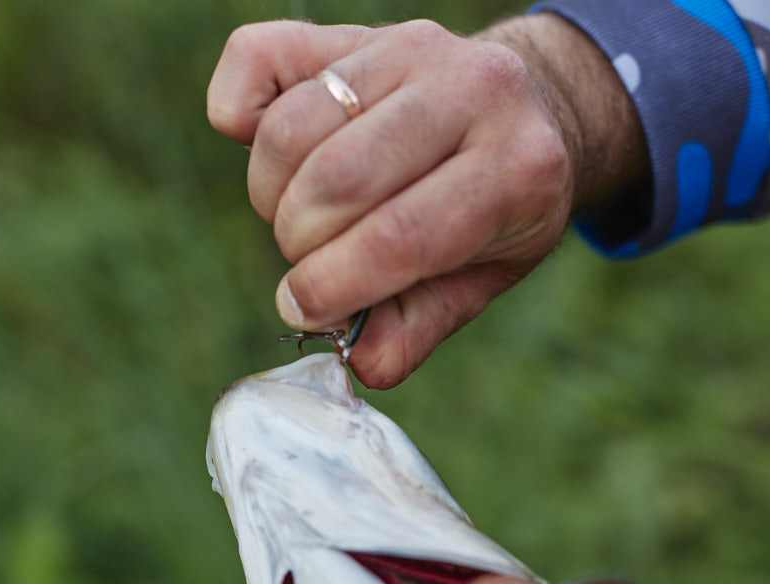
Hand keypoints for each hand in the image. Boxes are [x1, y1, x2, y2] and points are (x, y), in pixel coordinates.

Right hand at [208, 16, 645, 387]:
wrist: (532, 103)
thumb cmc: (502, 204)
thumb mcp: (487, 273)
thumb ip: (422, 324)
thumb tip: (361, 365)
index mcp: (518, 166)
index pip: (401, 236)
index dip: (333, 285)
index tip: (303, 308)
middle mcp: (471, 90)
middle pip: (336, 181)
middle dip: (301, 243)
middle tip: (315, 262)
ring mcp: (409, 47)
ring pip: (291, 130)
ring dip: (272, 196)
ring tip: (305, 216)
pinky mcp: (353, 29)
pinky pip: (255, 59)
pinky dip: (237, 116)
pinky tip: (270, 155)